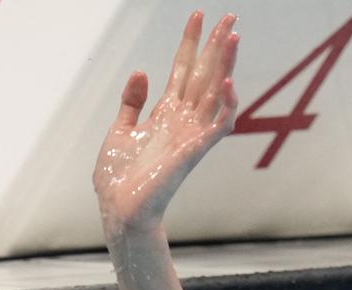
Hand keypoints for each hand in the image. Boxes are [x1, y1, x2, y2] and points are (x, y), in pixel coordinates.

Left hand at [93, 11, 238, 237]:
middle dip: (216, 45)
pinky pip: (219, 124)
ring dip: (226, 65)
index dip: (190, 42)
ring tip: (233, 35)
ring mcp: (191, 134)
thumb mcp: (119, 130)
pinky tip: (226, 81)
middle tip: (228, 16)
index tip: (198, 15)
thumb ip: (131, 102)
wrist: (119, 208)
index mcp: (164, 114)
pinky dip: (226, 104)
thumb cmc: (119, 178)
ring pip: (215, 92)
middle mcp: (182, 120)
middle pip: (204, 74)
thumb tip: (141, 71)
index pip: (183, 69)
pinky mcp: (195, 150)